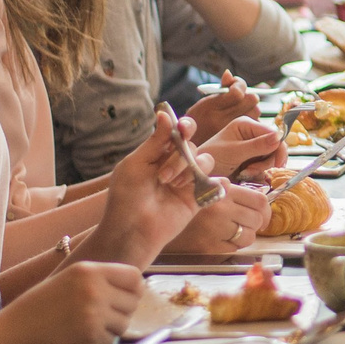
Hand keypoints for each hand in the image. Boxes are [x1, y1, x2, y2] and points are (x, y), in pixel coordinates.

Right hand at [0, 259, 143, 343]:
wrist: (8, 337)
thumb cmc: (33, 312)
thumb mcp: (65, 282)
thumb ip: (95, 281)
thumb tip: (133, 288)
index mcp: (88, 270)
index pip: (134, 277)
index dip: (132, 291)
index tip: (122, 300)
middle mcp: (94, 287)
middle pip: (133, 301)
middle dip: (121, 312)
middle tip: (100, 319)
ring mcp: (93, 311)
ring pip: (124, 323)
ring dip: (110, 330)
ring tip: (84, 329)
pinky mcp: (90, 334)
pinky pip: (110, 340)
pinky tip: (78, 341)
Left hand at [85, 107, 212, 264]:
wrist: (132, 230)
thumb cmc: (126, 197)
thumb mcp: (136, 164)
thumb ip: (155, 141)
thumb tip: (164, 113)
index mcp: (159, 153)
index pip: (179, 132)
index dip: (185, 126)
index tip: (183, 128)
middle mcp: (176, 164)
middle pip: (192, 145)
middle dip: (179, 158)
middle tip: (162, 176)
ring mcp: (189, 181)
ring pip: (206, 161)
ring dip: (191, 170)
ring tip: (173, 186)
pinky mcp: (199, 198)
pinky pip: (218, 184)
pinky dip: (218, 184)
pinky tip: (209, 187)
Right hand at [163, 184, 270, 254]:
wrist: (155, 221)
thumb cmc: (182, 202)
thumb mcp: (206, 186)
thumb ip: (231, 191)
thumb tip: (261, 200)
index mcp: (221, 189)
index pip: (260, 200)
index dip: (266, 210)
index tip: (263, 215)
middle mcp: (220, 208)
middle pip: (257, 219)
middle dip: (255, 224)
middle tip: (245, 224)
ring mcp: (215, 228)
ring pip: (248, 236)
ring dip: (244, 236)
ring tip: (231, 232)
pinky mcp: (209, 247)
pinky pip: (234, 249)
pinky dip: (230, 246)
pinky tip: (218, 239)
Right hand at [189, 73, 259, 142]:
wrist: (192, 147)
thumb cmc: (199, 121)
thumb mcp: (204, 102)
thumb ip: (220, 88)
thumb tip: (229, 74)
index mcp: (211, 108)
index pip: (238, 92)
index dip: (239, 84)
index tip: (234, 85)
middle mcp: (222, 120)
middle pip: (252, 100)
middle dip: (247, 95)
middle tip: (240, 99)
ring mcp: (232, 131)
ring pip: (256, 111)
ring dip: (251, 108)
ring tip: (240, 111)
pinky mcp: (240, 140)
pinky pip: (255, 124)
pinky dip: (253, 121)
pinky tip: (243, 123)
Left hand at [200, 113, 282, 177]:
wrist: (198, 175)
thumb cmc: (212, 159)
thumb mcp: (235, 152)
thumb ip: (257, 145)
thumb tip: (280, 136)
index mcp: (247, 124)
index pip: (273, 133)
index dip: (279, 148)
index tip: (278, 164)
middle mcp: (252, 133)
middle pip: (275, 146)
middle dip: (267, 161)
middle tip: (253, 171)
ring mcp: (252, 146)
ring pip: (271, 157)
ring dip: (261, 168)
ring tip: (246, 173)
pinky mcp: (251, 158)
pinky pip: (264, 165)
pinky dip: (258, 172)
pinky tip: (246, 174)